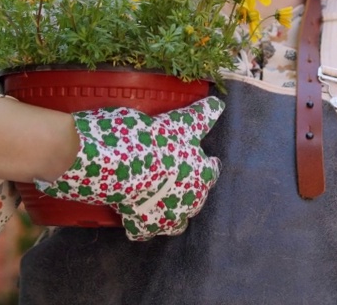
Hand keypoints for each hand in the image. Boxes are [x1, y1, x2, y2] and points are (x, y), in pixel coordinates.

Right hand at [38, 96, 223, 240]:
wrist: (118, 162)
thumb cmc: (153, 138)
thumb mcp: (181, 121)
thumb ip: (200, 117)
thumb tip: (218, 104)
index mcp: (203, 174)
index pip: (213, 170)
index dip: (207, 164)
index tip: (204, 159)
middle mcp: (191, 201)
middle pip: (196, 199)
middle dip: (188, 189)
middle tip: (172, 176)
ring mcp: (167, 218)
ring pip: (176, 223)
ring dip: (171, 213)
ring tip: (158, 201)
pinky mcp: (142, 226)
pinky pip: (143, 231)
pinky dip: (140, 224)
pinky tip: (133, 214)